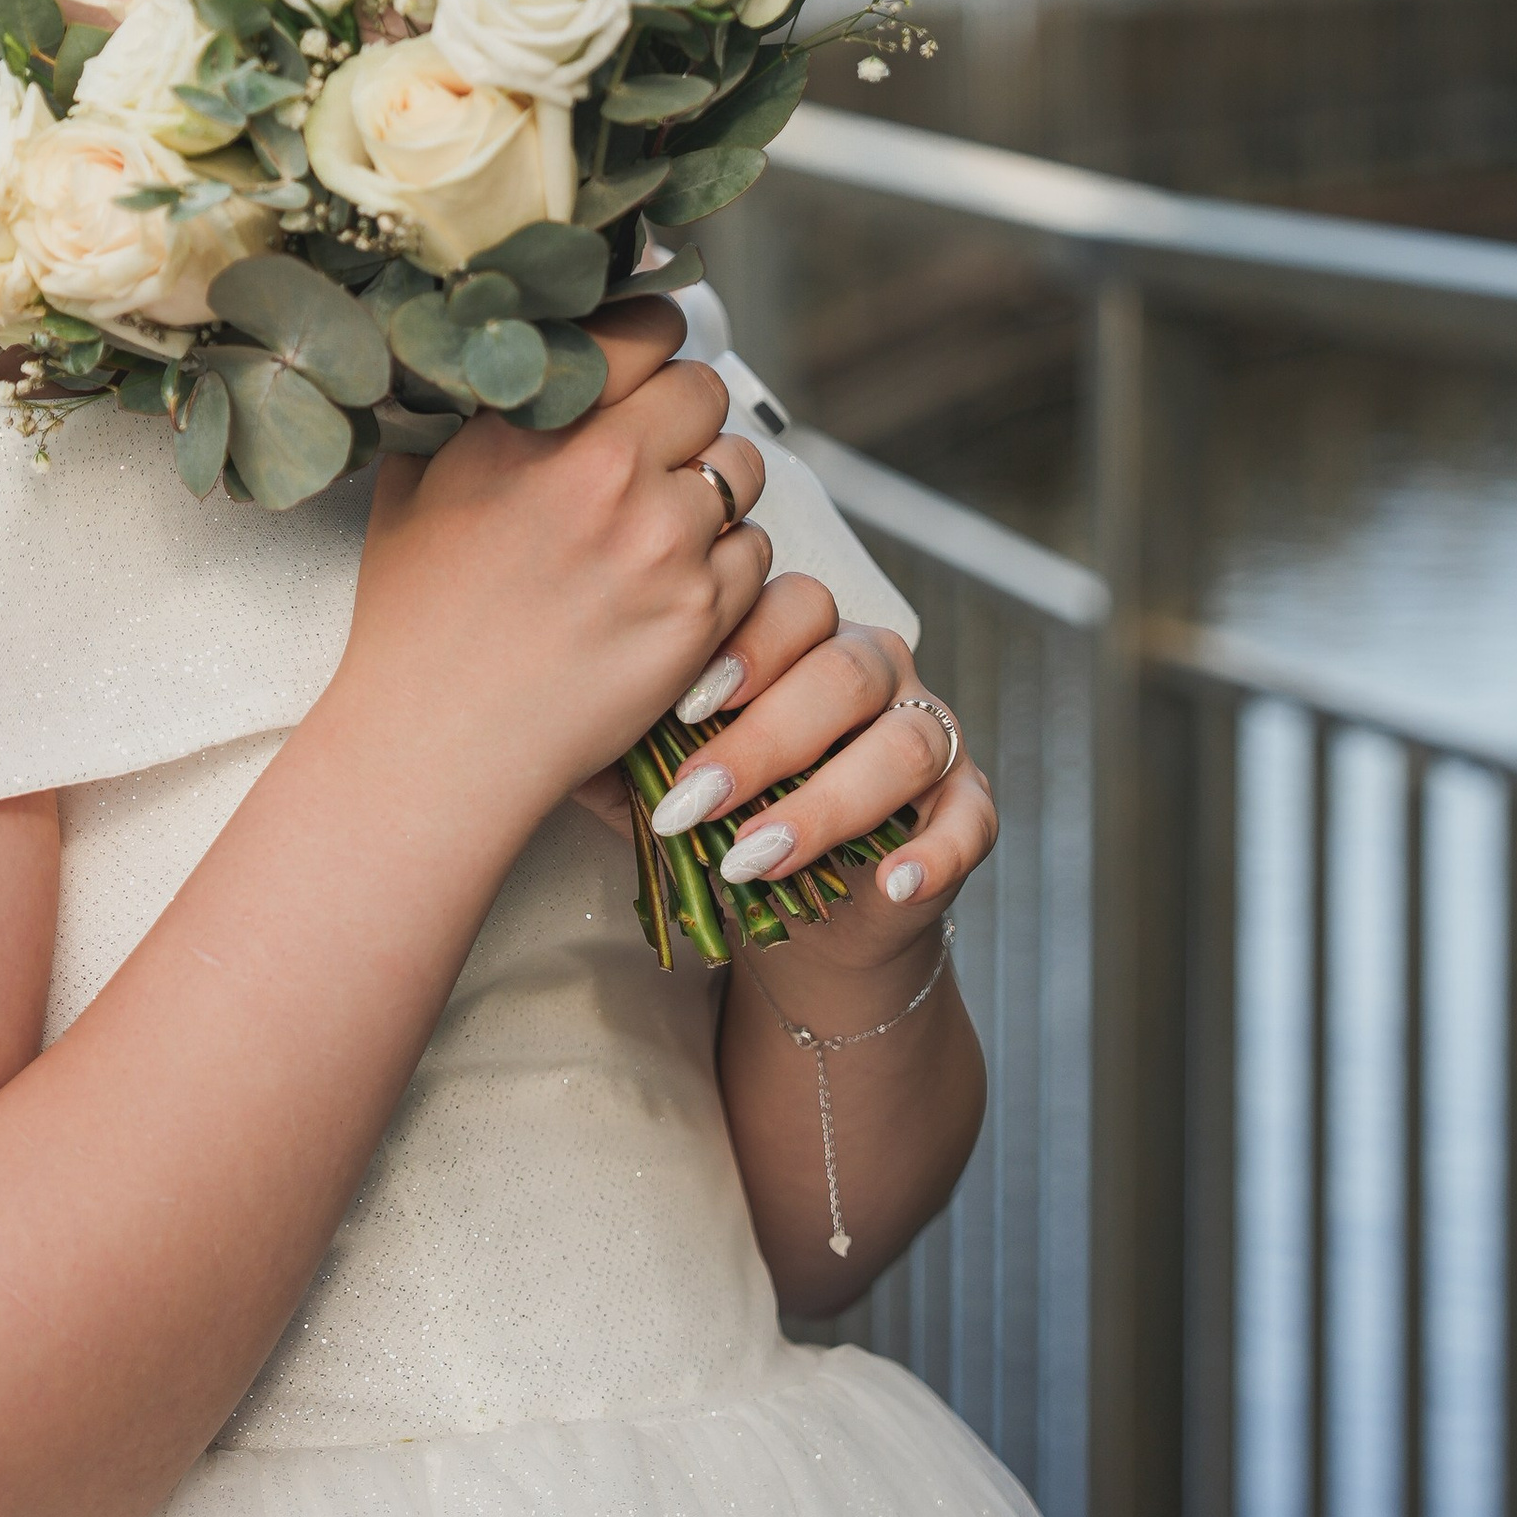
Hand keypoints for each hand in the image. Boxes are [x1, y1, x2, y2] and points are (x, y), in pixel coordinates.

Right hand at [339, 300, 772, 811]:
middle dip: (684, 416)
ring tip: (661, 527)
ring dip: (711, 489)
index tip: (641, 366)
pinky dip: (724, 563)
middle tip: (653, 452)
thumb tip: (485, 359)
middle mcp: (608, 472)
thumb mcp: (414, 488)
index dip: (650, 342)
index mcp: (536, 427)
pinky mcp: (701, 614)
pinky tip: (672, 587)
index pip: (646, 327)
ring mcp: (663, 545)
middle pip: (705, 391)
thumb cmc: (415, 623)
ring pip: (741, 470)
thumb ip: (466, 414)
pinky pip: (754, 553)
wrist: (439, 745)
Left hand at [643, 573, 997, 967]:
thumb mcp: (666, 777)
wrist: (805, 910)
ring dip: (827, 802)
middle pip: (845, 670)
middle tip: (693, 800)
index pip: (792, 606)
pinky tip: (890, 883)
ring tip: (753, 858)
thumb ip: (623, 744)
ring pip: (905, 741)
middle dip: (765, 738)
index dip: (744, 649)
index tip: (682, 707)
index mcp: (805, 639)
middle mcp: (876, 670)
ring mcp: (931, 733)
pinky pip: (972, 816)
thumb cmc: (724, 818)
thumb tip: (545, 721)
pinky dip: (936, 851)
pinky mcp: (969, 806)